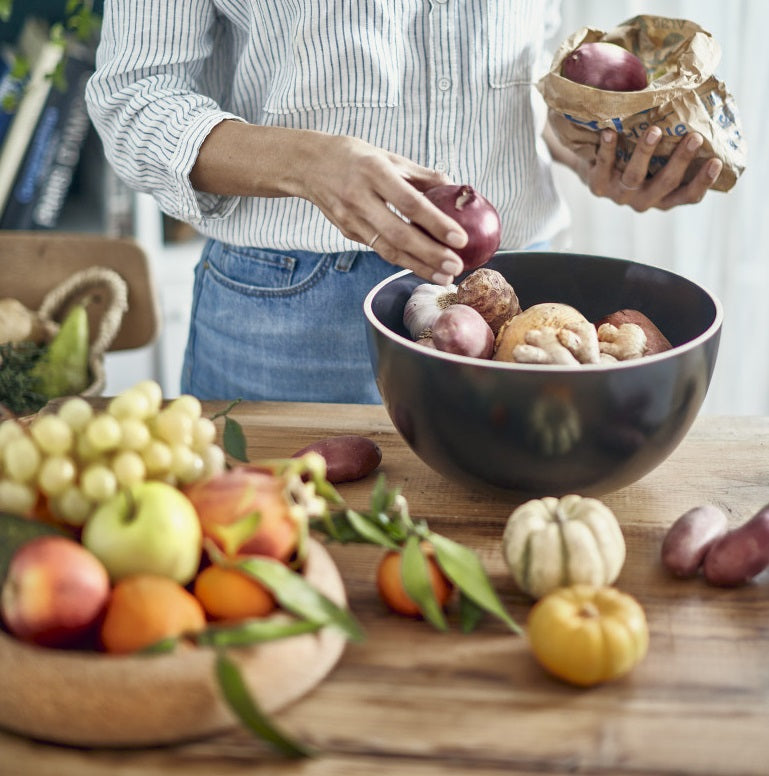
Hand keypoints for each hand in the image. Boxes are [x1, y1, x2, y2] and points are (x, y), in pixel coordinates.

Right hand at [298, 134, 466, 282]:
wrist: (307, 166)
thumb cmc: (353, 157)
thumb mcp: (387, 156)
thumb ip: (420, 174)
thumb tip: (453, 186)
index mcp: (374, 172)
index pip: (409, 203)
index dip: (436, 223)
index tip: (460, 238)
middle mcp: (360, 198)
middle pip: (399, 234)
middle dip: (430, 255)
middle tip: (456, 268)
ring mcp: (351, 219)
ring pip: (388, 250)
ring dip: (419, 266)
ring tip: (444, 277)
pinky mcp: (347, 232)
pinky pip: (380, 249)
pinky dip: (404, 260)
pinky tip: (424, 268)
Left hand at [580, 127, 722, 210]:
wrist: (594, 167)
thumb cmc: (635, 159)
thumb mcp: (658, 161)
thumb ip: (675, 148)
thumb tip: (702, 108)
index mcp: (663, 197)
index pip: (687, 196)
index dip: (703, 183)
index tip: (717, 161)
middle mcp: (643, 200)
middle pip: (665, 184)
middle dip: (680, 161)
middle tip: (695, 137)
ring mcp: (619, 195)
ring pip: (634, 176)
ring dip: (645, 153)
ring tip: (654, 130)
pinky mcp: (598, 186)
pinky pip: (604, 167)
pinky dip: (607, 148)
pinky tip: (610, 132)